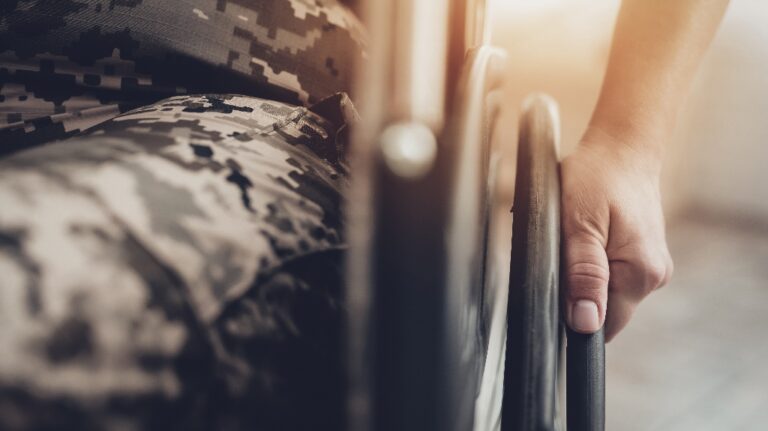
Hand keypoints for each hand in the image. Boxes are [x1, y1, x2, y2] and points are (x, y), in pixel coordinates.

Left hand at [561, 128, 673, 340]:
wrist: (623, 147)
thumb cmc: (597, 177)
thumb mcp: (578, 225)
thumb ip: (583, 276)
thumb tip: (586, 324)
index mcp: (641, 274)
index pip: (603, 325)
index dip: (574, 314)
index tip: (558, 285)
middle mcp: (654, 277)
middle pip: (604, 310)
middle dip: (576, 290)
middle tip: (565, 249)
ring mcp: (652, 267)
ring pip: (606, 291)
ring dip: (584, 273)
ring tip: (578, 236)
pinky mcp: (644, 257)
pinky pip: (612, 273)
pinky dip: (594, 261)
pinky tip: (589, 235)